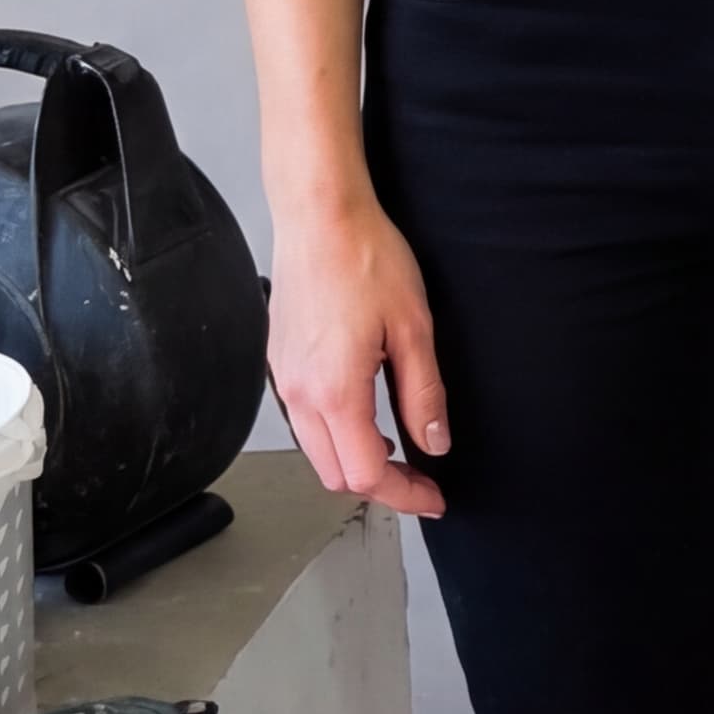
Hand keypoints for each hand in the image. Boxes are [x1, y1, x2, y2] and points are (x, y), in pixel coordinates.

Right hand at [266, 185, 451, 517]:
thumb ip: (423, 394)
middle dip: (380, 485)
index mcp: (335, 391)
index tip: (432, 497)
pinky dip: (335, 433)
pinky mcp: (279, 360)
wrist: (321, 216)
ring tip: (396, 448)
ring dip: (354, 460)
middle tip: (420, 477)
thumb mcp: (414, 329)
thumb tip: (433, 440)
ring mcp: (284, 377)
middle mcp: (300, 392)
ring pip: (316, 450)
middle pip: (335, 474)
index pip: (367, 475)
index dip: (405, 495)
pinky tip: (363, 414)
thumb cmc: (365, 258)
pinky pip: (304, 418)